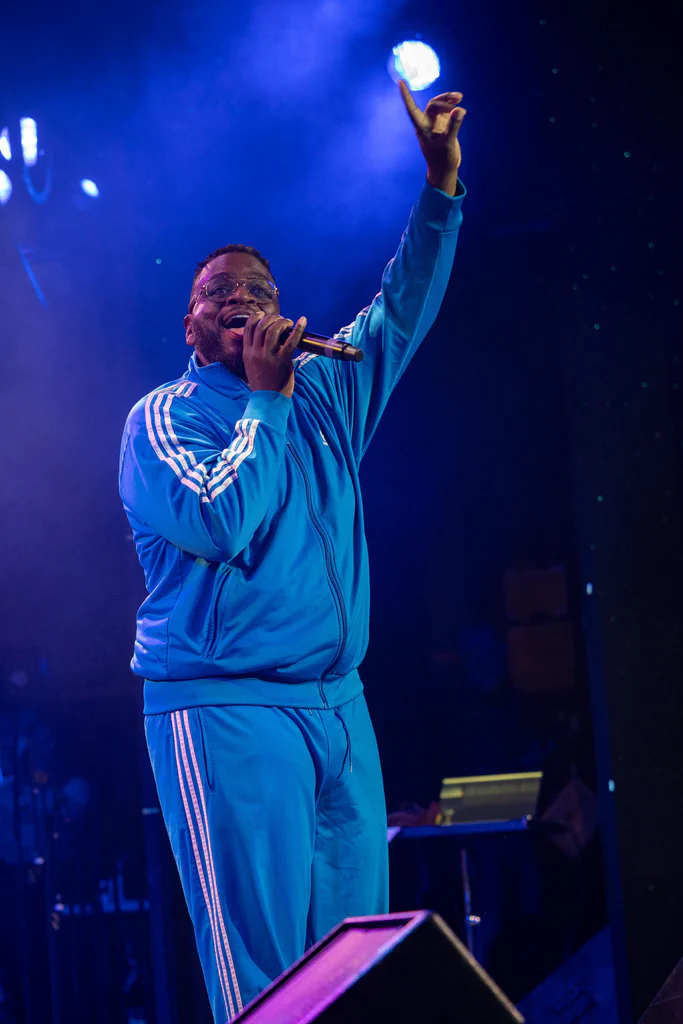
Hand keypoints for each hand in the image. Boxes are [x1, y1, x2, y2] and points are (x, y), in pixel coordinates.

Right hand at [242, 312, 306, 397]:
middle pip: (262, 325)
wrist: (268, 400)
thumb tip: (266, 337)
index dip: (256, 317)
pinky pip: (290, 340)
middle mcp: (256, 352)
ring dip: (282, 321)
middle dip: (272, 318)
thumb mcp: (252, 366)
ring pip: (273, 329)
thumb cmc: (263, 383)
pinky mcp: (282, 360)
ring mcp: (268, 356)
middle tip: (280, 320)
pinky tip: (302, 321)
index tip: (263, 315)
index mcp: (247, 353)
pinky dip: (298, 328)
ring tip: (288, 322)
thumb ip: (255, 352)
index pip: (248, 328)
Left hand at [399, 80, 465, 195]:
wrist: (445, 169)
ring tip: (460, 97)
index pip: (412, 109)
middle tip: (458, 100)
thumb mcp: (448, 143)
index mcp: (422, 128)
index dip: (406, 96)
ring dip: (448, 100)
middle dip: (444, 100)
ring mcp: (435, 123)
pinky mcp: (443, 124)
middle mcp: (427, 124)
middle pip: (432, 104)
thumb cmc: (443, 160)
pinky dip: (453, 106)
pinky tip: (460, 107)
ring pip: (439, 105)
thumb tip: (458, 109)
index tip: (400, 82)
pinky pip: (446, 110)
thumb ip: (453, 126)